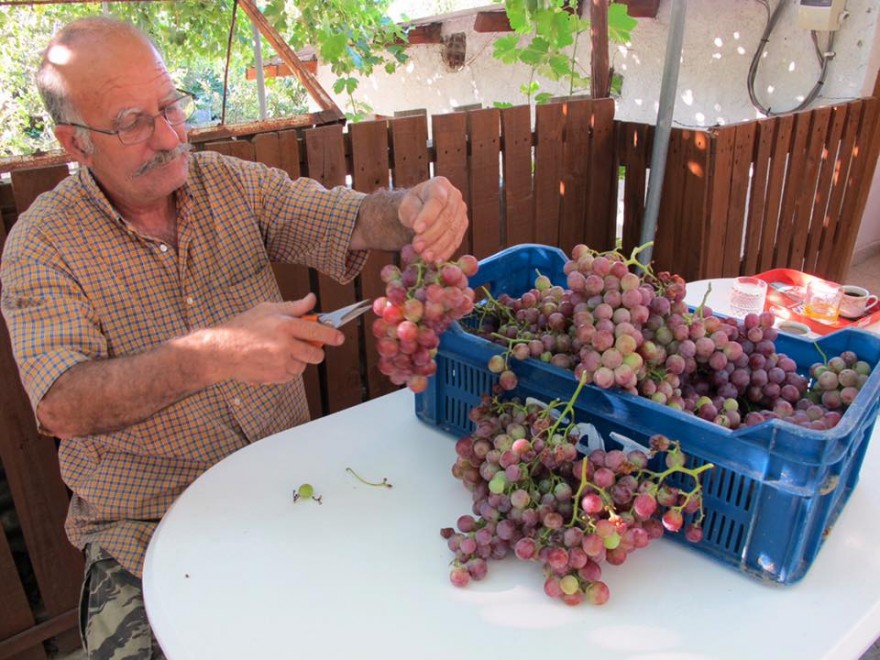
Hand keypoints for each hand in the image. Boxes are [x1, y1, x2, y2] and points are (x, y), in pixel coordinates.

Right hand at [212, 293, 343, 383]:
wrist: (222, 351)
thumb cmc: (243, 327)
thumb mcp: (268, 309)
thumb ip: (294, 306)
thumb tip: (312, 299)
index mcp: (285, 326)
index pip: (317, 332)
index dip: (331, 335)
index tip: (339, 338)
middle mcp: (285, 346)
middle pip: (315, 354)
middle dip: (315, 350)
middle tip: (305, 345)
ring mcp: (280, 363)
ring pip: (303, 365)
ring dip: (298, 360)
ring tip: (280, 351)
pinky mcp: (275, 377)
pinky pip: (292, 375)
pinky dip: (288, 369)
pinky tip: (274, 360)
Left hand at [398, 176, 467, 262]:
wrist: (420, 211)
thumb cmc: (413, 206)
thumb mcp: (406, 205)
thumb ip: (411, 212)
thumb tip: (418, 226)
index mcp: (440, 185)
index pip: (437, 201)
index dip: (428, 216)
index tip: (416, 229)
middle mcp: (455, 196)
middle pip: (446, 218)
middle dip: (431, 235)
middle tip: (417, 247)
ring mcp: (461, 212)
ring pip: (452, 232)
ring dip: (438, 247)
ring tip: (425, 257)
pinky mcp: (462, 227)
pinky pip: (456, 241)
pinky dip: (445, 252)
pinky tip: (436, 260)